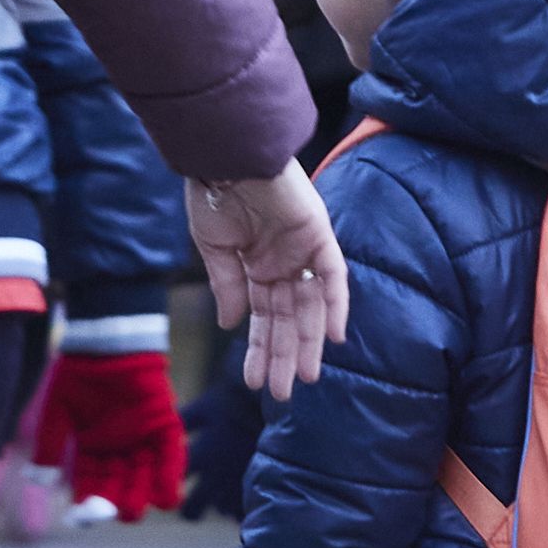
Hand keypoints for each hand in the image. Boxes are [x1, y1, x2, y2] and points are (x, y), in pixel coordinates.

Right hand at [31, 349, 187, 514]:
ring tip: (133, 509)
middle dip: (113, 503)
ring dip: (140, 497)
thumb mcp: (56, 410)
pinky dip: (169, 477)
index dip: (84, 504)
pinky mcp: (164, 426)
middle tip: (107, 510)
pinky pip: (170, 456)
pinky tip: (166, 498)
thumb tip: (38, 481)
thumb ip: (49, 444)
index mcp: (91, 450)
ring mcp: (142, 440)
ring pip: (144, 479)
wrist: (104, 341)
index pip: (89, 485)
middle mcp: (118, 451)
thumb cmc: (78, 374)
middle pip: (118, 487)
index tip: (78, 518)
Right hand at [188, 163, 347, 399]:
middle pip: (289, 318)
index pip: (263, 316)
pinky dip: (335, 305)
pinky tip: (333, 337)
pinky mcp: (319, 235)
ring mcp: (302, 250)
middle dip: (284, 354)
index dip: (260, 348)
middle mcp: (282, 262)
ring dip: (309, 341)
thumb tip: (232, 324)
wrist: (224, 154)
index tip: (254, 381)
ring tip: (304, 377)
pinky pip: (333, 276)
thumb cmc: (212, 193)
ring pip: (311, 305)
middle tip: (282, 393)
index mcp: (256, 265)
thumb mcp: (213, 247)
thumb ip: (228, 285)